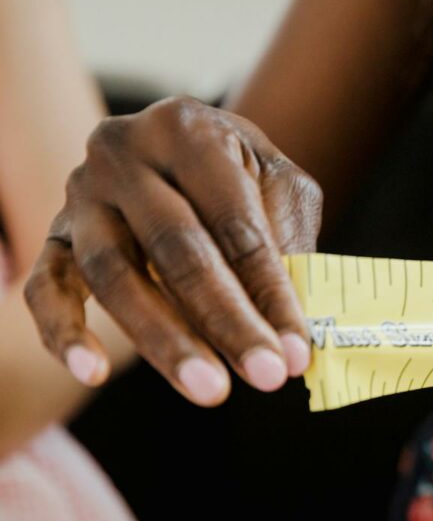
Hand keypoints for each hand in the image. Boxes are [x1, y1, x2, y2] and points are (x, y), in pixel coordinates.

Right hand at [24, 97, 322, 405]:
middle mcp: (123, 155)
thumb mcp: (276, 186)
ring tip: (210, 389)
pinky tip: (93, 373)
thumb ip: (287, 237)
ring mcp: (80, 196)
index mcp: (187, 130)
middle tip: (266, 377)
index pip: (236, 223)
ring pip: (114, 275)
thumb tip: (296, 316)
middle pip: (177, 248)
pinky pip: (44, 289)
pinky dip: (63, 333)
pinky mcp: (52, 236)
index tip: (299, 351)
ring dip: (164, 340)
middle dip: (226, 321)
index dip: (271, 291)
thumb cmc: (237, 178)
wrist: (174, 152)